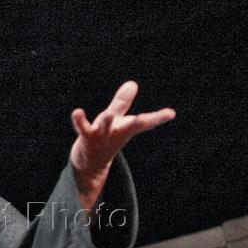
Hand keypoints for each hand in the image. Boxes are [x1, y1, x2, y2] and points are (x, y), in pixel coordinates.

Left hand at [70, 81, 175, 208]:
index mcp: (127, 128)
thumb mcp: (116, 119)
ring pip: (106, 127)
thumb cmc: (106, 137)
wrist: (90, 164)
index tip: (171, 113)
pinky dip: (79, 121)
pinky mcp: (87, 137)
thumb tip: (132, 83)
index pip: (145, 122)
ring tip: (108, 114)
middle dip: (139, 121)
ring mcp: (102, 136)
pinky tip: (76, 112)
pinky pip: (82, 128)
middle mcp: (117, 132)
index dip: (158, 118)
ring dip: (107, 121)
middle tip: (145, 117)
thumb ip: (122, 102)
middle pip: (131, 126)